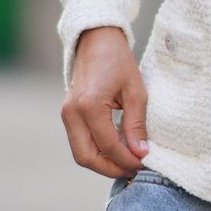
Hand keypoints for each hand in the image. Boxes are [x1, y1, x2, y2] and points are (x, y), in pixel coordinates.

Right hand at [62, 25, 148, 178]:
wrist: (96, 41)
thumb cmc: (118, 62)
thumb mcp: (136, 92)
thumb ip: (136, 125)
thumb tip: (140, 153)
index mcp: (89, 105)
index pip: (108, 146)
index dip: (127, 160)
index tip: (144, 163)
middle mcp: (72, 113)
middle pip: (86, 158)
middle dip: (111, 169)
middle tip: (133, 169)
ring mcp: (66, 114)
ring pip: (81, 154)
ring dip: (103, 162)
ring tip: (126, 161)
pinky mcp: (67, 115)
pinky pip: (80, 142)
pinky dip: (97, 151)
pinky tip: (116, 150)